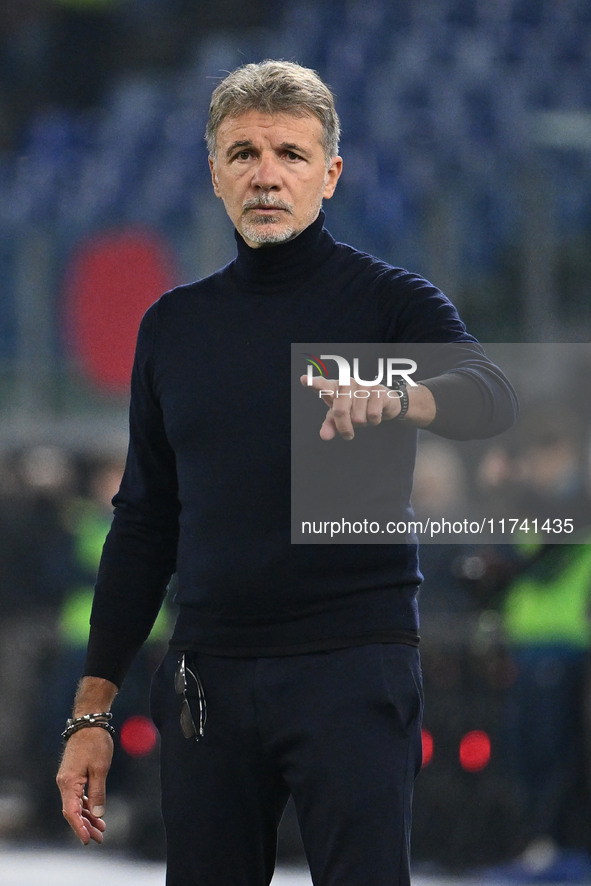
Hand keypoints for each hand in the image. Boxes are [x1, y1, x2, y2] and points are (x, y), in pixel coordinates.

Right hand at [56, 727, 113, 844]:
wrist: (87, 723)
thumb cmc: (95, 743)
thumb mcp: (100, 768)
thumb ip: (98, 792)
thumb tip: (98, 814)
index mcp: (68, 783)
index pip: (71, 812)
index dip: (79, 828)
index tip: (88, 840)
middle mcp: (64, 783)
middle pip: (73, 811)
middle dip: (86, 826)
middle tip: (100, 838)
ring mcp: (68, 779)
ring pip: (76, 804)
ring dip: (88, 816)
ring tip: (101, 828)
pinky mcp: (73, 775)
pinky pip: (78, 796)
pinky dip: (87, 805)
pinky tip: (96, 812)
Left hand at [300, 375, 403, 439]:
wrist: (384, 405)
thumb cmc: (357, 410)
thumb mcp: (341, 419)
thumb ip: (330, 426)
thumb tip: (324, 435)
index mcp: (334, 388)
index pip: (323, 386)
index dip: (314, 383)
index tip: (305, 380)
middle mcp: (347, 383)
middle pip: (340, 411)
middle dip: (345, 427)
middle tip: (348, 433)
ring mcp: (364, 385)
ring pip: (358, 417)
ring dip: (362, 423)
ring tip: (364, 416)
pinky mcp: (379, 390)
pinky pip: (373, 414)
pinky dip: (374, 421)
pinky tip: (375, 413)